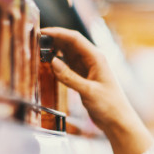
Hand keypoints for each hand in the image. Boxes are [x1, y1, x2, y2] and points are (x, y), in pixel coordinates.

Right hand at [41, 27, 152, 153]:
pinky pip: (68, 65)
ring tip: (39, 50)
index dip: (57, 33)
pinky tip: (49, 64)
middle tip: (36, 40)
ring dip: (55, 50)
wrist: (117, 121)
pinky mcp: (83, 77)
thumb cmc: (110, 106)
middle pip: (70, 43)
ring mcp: (87, 68)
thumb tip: (52, 62)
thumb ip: (69, 77)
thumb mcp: (88, 91)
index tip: (42, 32)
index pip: (74, 38)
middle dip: (54, 40)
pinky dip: (58, 63)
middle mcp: (92, 59)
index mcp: (96, 58)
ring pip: (68, 53)